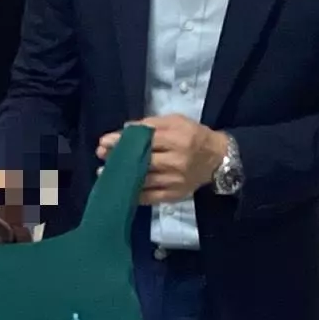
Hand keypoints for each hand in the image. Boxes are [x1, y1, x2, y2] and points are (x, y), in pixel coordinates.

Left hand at [99, 115, 229, 204]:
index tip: (103, 142)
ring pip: (142, 181)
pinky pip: (149, 197)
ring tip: (104, 172)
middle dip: (118, 158)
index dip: (121, 141)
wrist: (217, 159)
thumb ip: (152, 124)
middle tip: (101, 155)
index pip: (144, 141)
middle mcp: (176, 162)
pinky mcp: (173, 196)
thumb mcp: (177, 121)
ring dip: (121, 177)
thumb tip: (126, 128)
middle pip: (141, 161)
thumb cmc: (194, 136)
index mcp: (177, 140)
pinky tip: (120, 188)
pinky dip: (132, 193)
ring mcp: (175, 181)